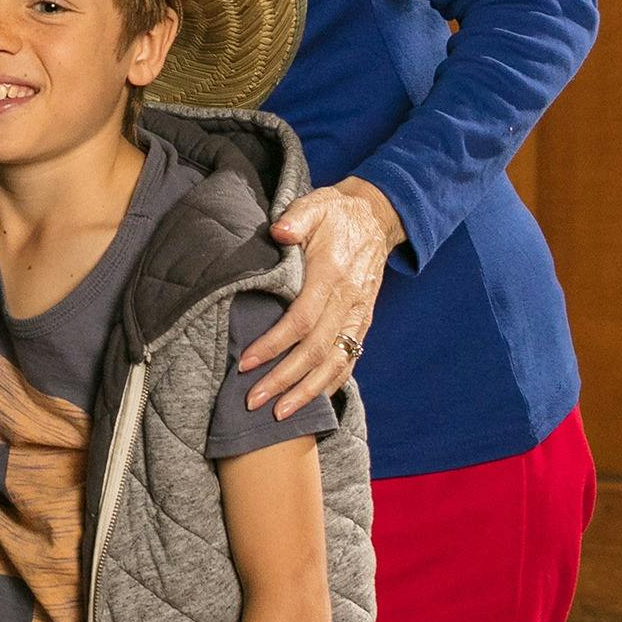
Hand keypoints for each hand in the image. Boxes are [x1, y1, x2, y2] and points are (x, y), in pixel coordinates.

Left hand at [240, 176, 401, 417]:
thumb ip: (296, 219)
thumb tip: (279, 232)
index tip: (246, 363)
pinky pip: (350, 359)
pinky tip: (312, 401)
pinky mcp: (364, 322)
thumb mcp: (314, 206)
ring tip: (280, 415)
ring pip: (336, 363)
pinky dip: (332, 383)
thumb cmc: (335, 214)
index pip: (302, 320)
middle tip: (253, 401)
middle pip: (316, 351)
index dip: (274, 345)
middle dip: (284, 380)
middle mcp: (348, 302)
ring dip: (308, 392)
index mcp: (332, 275)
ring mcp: (359, 316)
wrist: (375, 218)